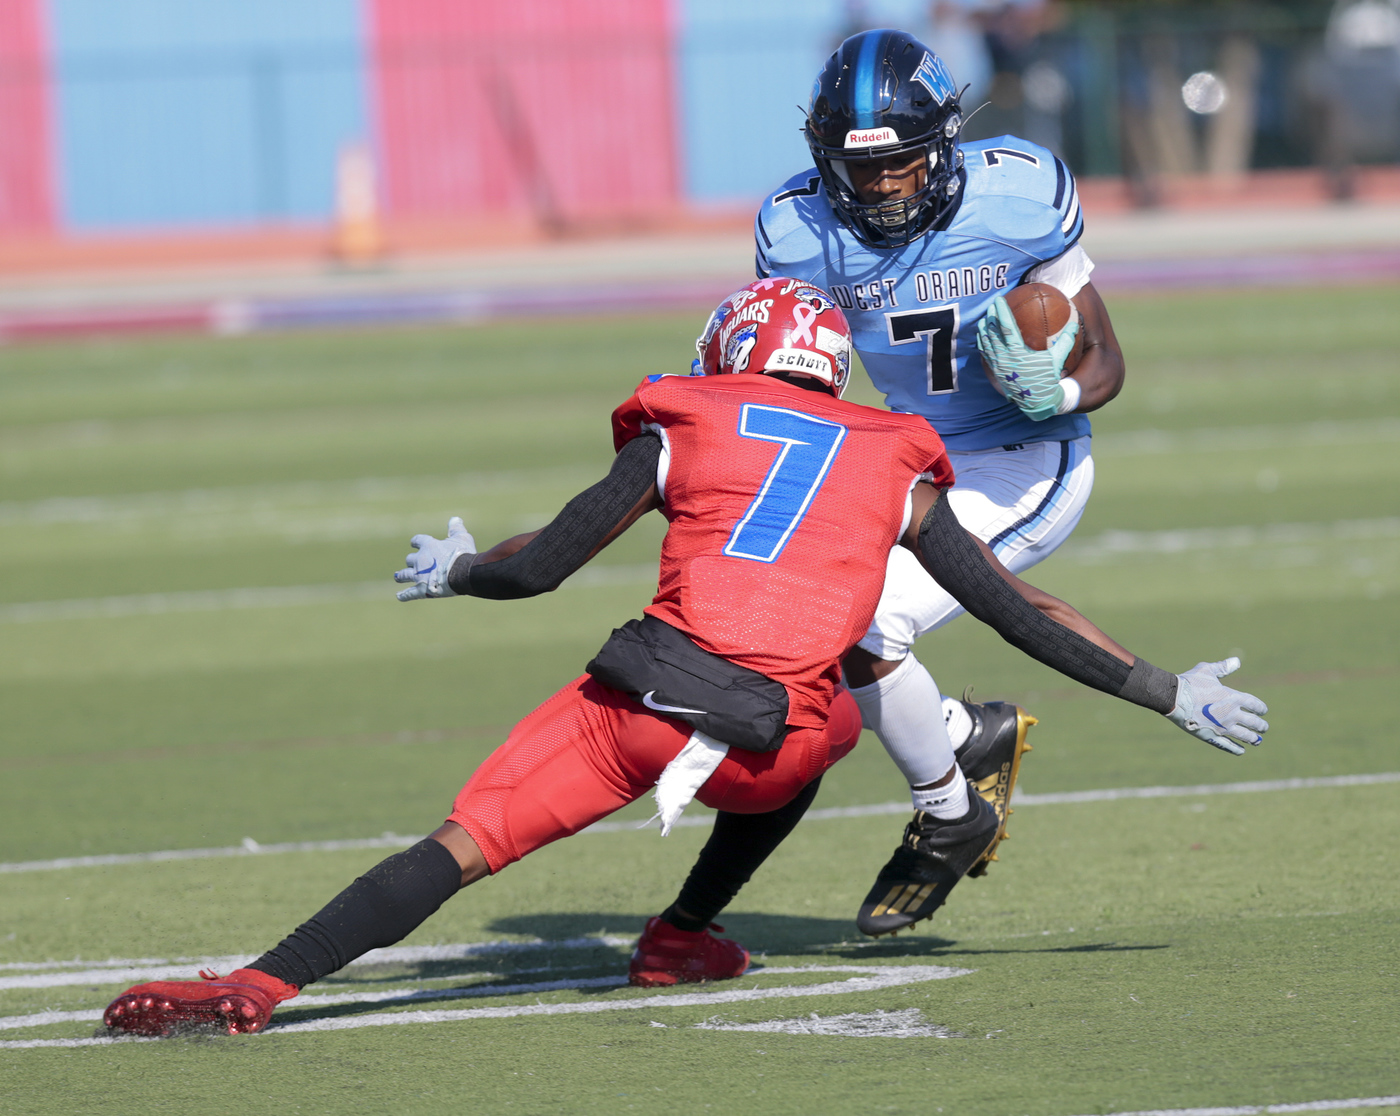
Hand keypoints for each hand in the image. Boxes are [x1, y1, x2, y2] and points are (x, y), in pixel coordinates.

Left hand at [394, 517, 475, 600]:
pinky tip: (399, 596)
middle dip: (411, 561)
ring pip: (404, 575)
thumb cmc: (462, 554)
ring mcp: (419, 575)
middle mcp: (420, 560)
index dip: (416, 542)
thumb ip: (456, 529)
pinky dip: (404, 595)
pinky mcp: (421, 589)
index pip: (418, 541)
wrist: (462, 572)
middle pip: (410, 559)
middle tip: (411, 563)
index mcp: (429, 546)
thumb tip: (455, 518)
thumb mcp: (462, 538)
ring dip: (401, 576)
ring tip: (397, 577)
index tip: (414, 543)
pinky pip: (410, 593)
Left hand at [976, 295, 1078, 421]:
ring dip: (984, 330)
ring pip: (987, 344)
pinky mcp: (996, 372)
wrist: (1037, 402)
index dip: (1002, 312)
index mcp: (1018, 353)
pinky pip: (986, 355)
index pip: (1007, 328)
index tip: (999, 300)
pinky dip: (983, 344)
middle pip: (993, 333)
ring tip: (984, 319)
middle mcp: (1005, 358)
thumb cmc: (1047, 379)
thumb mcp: (1057, 360)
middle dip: (991, 317)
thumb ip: (1065, 341)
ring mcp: (998, 366)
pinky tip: (982, 337)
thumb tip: (1074, 323)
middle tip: (991, 305)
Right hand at [1167, 658, 1269, 754]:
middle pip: (1254, 723)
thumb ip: (1222, 667)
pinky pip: (1228, 745)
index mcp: (1234, 697)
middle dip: (1261, 726)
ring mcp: (1223, 727)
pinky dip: (1236, 749)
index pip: (1255, 705)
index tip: (1263, 711)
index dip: (1261, 708)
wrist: (1173, 697)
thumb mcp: (1207, 670)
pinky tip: (1241, 751)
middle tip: (1264, 727)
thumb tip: (1237, 661)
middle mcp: (1232, 714)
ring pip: (1245, 736)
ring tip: (1257, 740)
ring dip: (1253, 739)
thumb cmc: (1190, 682)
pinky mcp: (1212, 736)